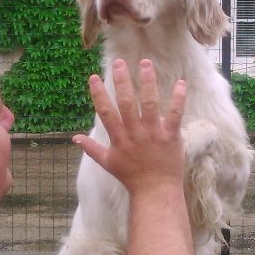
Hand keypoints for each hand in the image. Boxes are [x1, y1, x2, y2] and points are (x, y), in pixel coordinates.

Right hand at [73, 59, 186, 195]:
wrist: (155, 192)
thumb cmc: (131, 177)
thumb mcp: (108, 163)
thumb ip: (91, 149)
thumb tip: (74, 138)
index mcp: (118, 138)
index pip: (105, 112)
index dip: (98, 94)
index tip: (93, 77)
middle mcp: (134, 133)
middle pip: (126, 103)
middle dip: (121, 81)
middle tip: (118, 62)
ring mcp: (153, 134)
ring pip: (149, 104)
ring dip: (147, 82)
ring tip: (146, 63)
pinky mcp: (170, 136)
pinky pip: (174, 115)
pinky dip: (178, 99)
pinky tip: (180, 83)